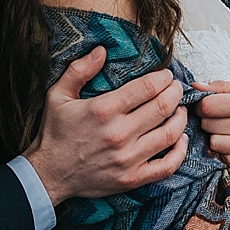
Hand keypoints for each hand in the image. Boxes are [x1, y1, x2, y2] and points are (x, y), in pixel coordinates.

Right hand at [24, 46, 188, 206]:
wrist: (48, 174)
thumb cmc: (55, 134)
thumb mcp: (58, 95)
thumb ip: (79, 70)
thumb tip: (101, 50)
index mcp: (104, 110)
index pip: (147, 87)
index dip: (163, 78)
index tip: (166, 75)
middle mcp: (119, 133)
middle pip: (163, 107)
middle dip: (175, 93)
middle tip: (176, 88)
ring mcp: (128, 158)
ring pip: (170, 134)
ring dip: (181, 118)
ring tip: (180, 110)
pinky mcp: (132, 178)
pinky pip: (167, 165)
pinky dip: (180, 151)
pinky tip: (181, 139)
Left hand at [193, 80, 229, 168]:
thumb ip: (224, 87)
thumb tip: (195, 87)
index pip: (209, 106)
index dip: (202, 105)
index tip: (206, 105)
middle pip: (210, 125)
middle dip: (207, 120)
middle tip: (215, 117)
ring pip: (216, 144)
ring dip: (215, 136)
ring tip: (224, 130)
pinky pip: (228, 160)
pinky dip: (226, 152)